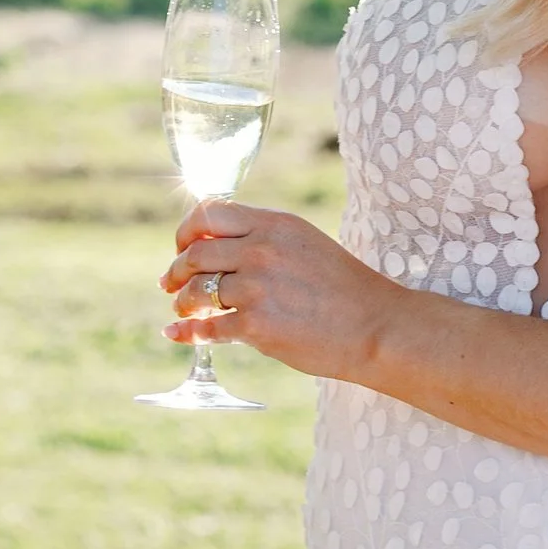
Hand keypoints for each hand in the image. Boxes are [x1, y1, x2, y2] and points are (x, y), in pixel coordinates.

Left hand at [162, 201, 396, 382]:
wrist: (376, 327)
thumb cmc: (345, 288)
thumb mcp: (305, 244)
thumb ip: (264, 238)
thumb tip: (218, 247)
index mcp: (275, 224)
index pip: (208, 214)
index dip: (186, 232)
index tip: (182, 247)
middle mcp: (260, 250)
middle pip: (194, 254)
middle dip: (176, 270)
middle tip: (171, 283)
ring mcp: (256, 288)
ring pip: (196, 291)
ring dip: (183, 302)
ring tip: (184, 309)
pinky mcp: (255, 325)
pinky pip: (206, 327)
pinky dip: (187, 332)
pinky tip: (178, 334)